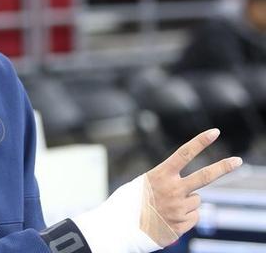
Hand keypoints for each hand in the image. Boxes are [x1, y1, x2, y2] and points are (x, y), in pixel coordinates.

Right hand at [140, 128, 242, 246]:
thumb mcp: (144, 183)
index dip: (200, 142)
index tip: (214, 132)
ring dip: (186, 202)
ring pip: (195, 200)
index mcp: (160, 175)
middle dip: (223, 167)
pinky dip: (184, 216)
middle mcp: (172, 190)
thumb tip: (194, 193)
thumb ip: (167, 183)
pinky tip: (169, 217)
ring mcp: (178, 208)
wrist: (122, 228)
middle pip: (204, 176)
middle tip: (238, 161)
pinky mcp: (181, 224)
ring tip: (166, 207)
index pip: (184, 154)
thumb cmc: (131, 202)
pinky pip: (193, 216)